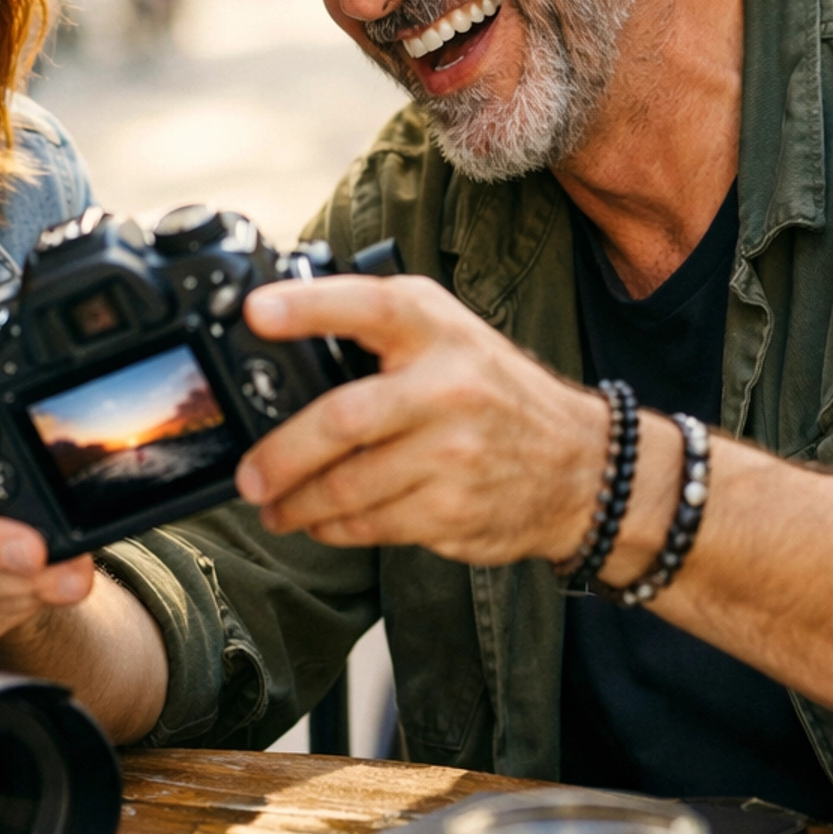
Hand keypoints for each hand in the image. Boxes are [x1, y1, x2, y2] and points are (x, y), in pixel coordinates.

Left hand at [232, 274, 607, 564]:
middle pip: (341, 421)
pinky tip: (320, 521)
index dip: (307, 307)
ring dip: (296, 503)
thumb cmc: (494, 394)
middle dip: (280, 455)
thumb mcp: (450, 337)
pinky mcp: (453, 511)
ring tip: (273, 505)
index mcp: (436, 329)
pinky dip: (333, 527)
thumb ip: (379, 334)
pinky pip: (371, 524)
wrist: (582, 466)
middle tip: (249, 475)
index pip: (367, 306)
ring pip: (348, 487)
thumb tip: (279, 343)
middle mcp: (448, 387)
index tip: (256, 313)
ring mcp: (454, 454)